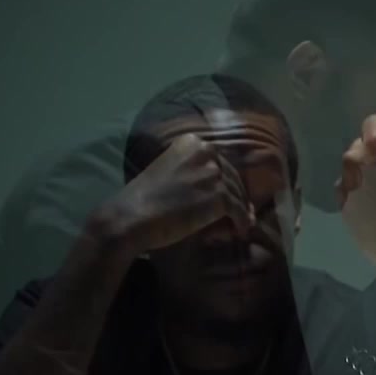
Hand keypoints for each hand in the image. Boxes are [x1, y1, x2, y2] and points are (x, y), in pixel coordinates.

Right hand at [92, 134, 254, 252]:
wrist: (132, 216)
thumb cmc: (144, 198)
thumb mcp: (169, 170)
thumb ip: (192, 171)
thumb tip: (216, 186)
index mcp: (192, 143)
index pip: (220, 162)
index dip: (226, 180)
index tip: (229, 194)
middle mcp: (206, 152)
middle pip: (232, 177)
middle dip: (237, 195)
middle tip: (242, 211)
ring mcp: (214, 173)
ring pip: (238, 194)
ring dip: (241, 211)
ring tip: (243, 224)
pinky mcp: (220, 196)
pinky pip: (240, 211)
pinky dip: (243, 222)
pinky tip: (242, 231)